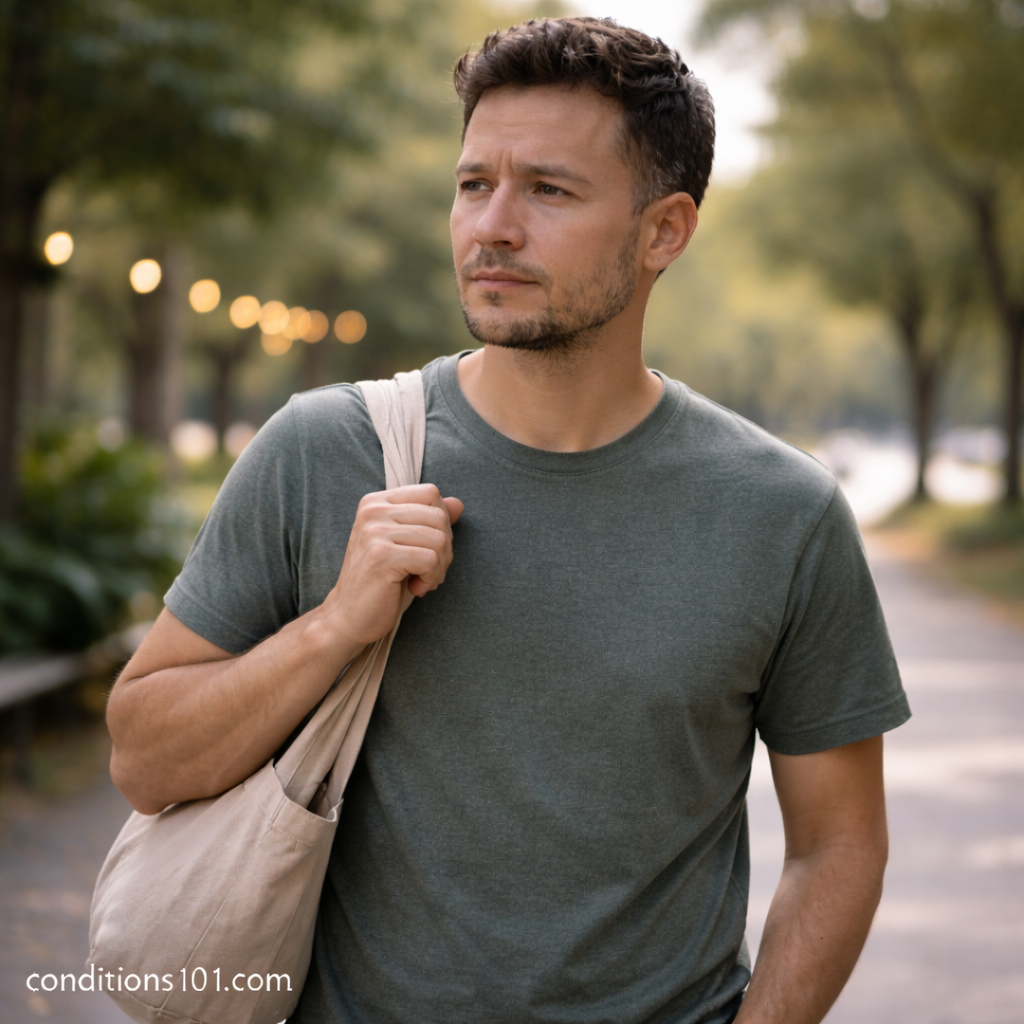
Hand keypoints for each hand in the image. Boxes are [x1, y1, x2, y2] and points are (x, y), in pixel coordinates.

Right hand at [323, 484, 463, 646]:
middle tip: (428, 570)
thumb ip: (429, 521)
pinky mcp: (381, 556)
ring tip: (422, 580)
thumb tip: (459, 504)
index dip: (441, 522)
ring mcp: (375, 532)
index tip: (428, 547)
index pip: (430, 493)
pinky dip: (431, 578)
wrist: (348, 616)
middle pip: (438, 516)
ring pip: (438, 538)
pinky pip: (430, 559)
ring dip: (439, 567)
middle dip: (444, 548)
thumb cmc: (380, 581)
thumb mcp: (406, 544)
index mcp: (376, 502)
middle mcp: (373, 511)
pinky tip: (416, 588)